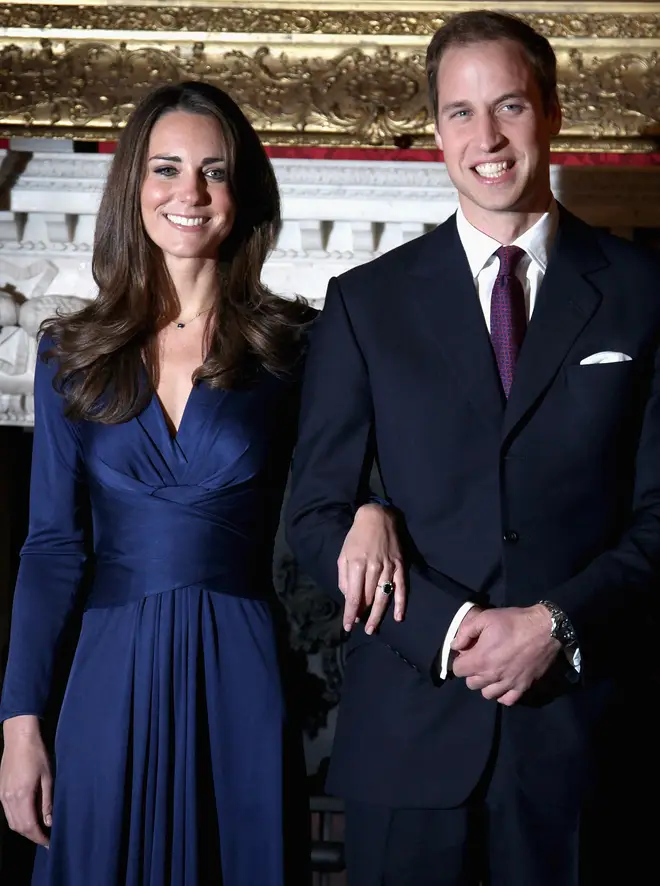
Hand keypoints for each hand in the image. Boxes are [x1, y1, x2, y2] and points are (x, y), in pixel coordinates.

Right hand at [0, 716, 52, 846]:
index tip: (50, 842)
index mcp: (21, 796)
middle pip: (18, 827)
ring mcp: (2, 796)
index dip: (40, 837)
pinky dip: (18, 820)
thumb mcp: (48, 777)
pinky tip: (29, 817)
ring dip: (25, 830)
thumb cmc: (37, 754)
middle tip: (47, 839)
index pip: (29, 826)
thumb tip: (49, 821)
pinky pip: (8, 813)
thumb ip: (47, 801)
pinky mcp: (1, 791)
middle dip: (33, 836)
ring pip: (12, 822)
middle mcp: (9, 799)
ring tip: (40, 830)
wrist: (19, 738)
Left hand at [338, 503, 405, 633]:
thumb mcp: (343, 554)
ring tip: (373, 628)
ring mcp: (389, 567)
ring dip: (379, 615)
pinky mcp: (400, 565)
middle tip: (362, 628)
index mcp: (356, 564)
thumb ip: (344, 577)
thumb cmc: (357, 537)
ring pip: (384, 597)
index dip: (350, 613)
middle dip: (364, 615)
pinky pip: (402, 588)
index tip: (348, 626)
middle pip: (369, 599)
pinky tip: (399, 616)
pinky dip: (401, 603)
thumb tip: (348, 598)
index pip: (354, 596)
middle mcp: (373, 568)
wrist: (378, 517)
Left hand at [451, 605, 560, 705]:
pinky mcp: (523, 686)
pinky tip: (504, 682)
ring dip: (486, 684)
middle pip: (471, 683)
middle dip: (472, 671)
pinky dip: (502, 694)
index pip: (458, 670)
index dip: (461, 659)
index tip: (468, 651)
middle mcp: (492, 676)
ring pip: (487, 694)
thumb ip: (466, 632)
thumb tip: (455, 645)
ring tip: (492, 670)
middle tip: (480, 658)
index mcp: (480, 660)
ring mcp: (509, 683)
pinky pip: (507, 700)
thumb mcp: (485, 618)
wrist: (545, 629)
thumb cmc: (513, 622)